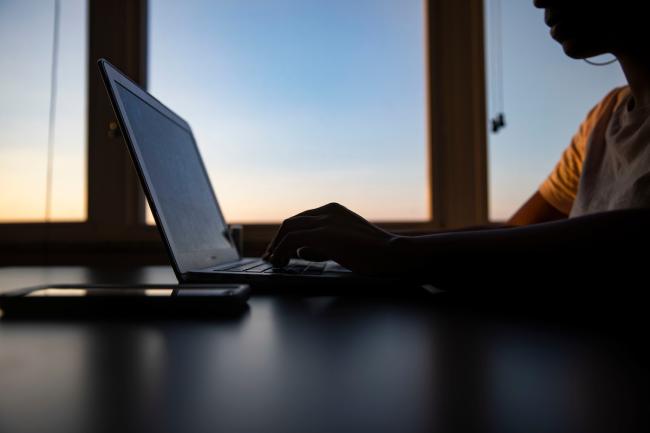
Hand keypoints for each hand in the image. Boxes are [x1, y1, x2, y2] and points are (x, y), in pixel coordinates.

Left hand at [263, 203, 399, 275]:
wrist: (392, 253)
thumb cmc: (374, 254)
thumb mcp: (344, 245)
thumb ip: (322, 246)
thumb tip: (301, 250)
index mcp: (333, 210)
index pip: (302, 219)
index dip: (287, 235)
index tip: (279, 248)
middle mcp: (327, 211)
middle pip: (291, 222)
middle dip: (278, 239)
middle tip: (272, 255)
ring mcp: (325, 221)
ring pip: (288, 228)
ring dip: (276, 245)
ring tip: (274, 260)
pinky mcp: (323, 234)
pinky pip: (291, 240)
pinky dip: (281, 250)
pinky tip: (280, 261)